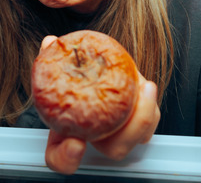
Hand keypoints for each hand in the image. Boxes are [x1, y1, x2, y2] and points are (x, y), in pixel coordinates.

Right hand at [38, 35, 160, 174]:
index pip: (60, 158)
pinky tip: (144, 83)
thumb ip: (52, 59)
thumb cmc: (74, 84)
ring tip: (145, 86)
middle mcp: (97, 140)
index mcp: (68, 136)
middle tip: (134, 102)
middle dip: (129, 131)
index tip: (75, 144)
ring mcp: (120, 134)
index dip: (67, 157)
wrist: (92, 82)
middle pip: (114, 150)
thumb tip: (50, 42)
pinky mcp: (138, 122)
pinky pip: (150, 119)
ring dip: (145, 114)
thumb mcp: (58, 72)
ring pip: (138, 137)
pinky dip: (149, 102)